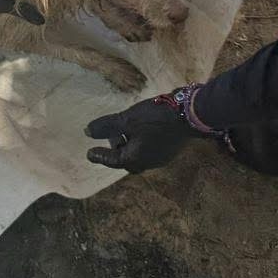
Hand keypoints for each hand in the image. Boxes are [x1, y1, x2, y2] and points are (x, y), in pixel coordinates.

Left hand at [85, 86, 215, 172]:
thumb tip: (87, 132)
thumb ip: (106, 126)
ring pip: (139, 155)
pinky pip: (149, 149)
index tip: (89, 154)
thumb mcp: (126, 119)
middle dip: (116, 150)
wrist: (189, 114)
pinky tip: (141, 129)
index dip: (100, 155)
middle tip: (110, 135)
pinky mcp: (170, 149)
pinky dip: (140, 142)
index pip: (112, 159)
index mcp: (135, 159)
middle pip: (127, 161)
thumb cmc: (154, 118)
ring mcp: (161, 157)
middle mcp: (148, 163)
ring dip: (129, 145)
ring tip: (126, 129)